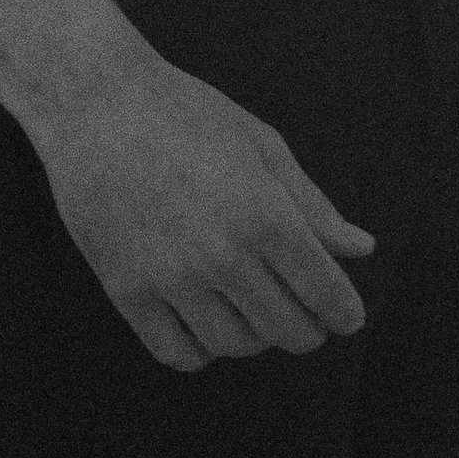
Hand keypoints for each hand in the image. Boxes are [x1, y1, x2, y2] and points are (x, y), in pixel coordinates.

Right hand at [37, 11, 375, 373]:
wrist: (97, 105)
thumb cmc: (187, 115)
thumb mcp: (263, 146)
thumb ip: (314, 206)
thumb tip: (361, 248)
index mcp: (264, 215)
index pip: (323, 292)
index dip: (344, 313)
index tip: (347, 318)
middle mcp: (221, 255)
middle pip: (285, 330)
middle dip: (308, 331)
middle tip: (309, 320)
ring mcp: (170, 278)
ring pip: (234, 345)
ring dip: (256, 339)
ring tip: (256, 313)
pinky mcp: (126, 291)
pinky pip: (176, 352)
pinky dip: (202, 351)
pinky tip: (209, 324)